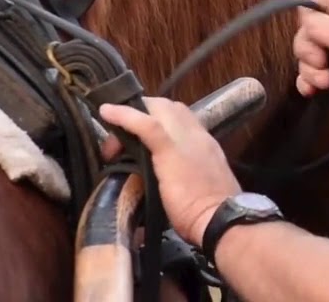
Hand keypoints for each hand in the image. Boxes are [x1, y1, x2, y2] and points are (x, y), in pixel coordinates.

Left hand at [98, 98, 241, 246]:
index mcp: (205, 145)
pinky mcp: (169, 149)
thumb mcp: (203, 189)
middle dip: (141, 116)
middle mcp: (197, 136)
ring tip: (113, 143)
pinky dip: (123, 115)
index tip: (140, 140)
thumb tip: (173, 187)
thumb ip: (189, 178)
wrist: (221, 220)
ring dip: (131, 116)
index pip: (181, 119)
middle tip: (122, 145)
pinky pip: (145, 124)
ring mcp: (185, 139)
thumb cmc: (213, 215)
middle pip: (168, 108)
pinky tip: (107, 112)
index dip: (158, 121)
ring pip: (157, 109)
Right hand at [293, 0, 328, 129]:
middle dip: (307, 46)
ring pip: (310, 52)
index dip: (309, 6)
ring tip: (324, 83)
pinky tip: (311, 92)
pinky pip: (312, 74)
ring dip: (309, 67)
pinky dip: (307, 81)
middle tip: (321, 62)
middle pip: (310, 27)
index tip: (306, 27)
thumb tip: (303, 17)